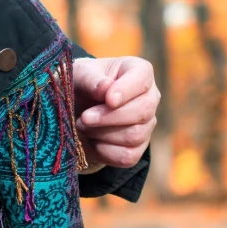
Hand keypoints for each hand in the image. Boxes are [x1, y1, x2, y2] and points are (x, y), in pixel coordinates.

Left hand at [72, 56, 159, 170]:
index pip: (142, 79)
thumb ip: (91, 79)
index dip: (126, 91)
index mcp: (139, 71)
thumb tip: (105, 88)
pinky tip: (93, 139)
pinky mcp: (138, 148)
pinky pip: (127, 156)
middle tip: (85, 118)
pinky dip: (105, 151)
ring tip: (84, 124)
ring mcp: (147, 124)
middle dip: (109, 117)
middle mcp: (150, 97)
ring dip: (102, 133)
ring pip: (134, 135)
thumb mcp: (80, 74)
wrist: (77, 109)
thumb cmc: (82, 84)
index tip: (108, 99)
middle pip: (142, 111)